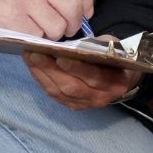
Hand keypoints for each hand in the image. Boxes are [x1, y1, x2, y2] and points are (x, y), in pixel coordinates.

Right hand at [0, 0, 93, 39]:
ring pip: (58, 27)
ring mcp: (27, 2)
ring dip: (52, 33)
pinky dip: (34, 38)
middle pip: (73, 8)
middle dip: (74, 23)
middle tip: (66, 28)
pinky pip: (38, 37)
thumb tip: (73, 1)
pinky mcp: (15, 21)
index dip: (86, 0)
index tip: (86, 12)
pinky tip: (24, 30)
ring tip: (40, 29)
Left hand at [24, 51, 138, 110]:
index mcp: (115, 81)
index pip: (94, 76)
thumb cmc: (114, 56)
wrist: (122, 77)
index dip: (76, 68)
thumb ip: (96, 48)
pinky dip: (42, 80)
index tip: (59, 57)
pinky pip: (55, 95)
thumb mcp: (112, 47)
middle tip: (34, 53)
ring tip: (29, 57)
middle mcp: (100, 97)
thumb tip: (69, 45)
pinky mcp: (74, 106)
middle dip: (50, 70)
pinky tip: (33, 67)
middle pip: (71, 87)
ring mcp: (86, 104)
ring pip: (60, 93)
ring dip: (42, 74)